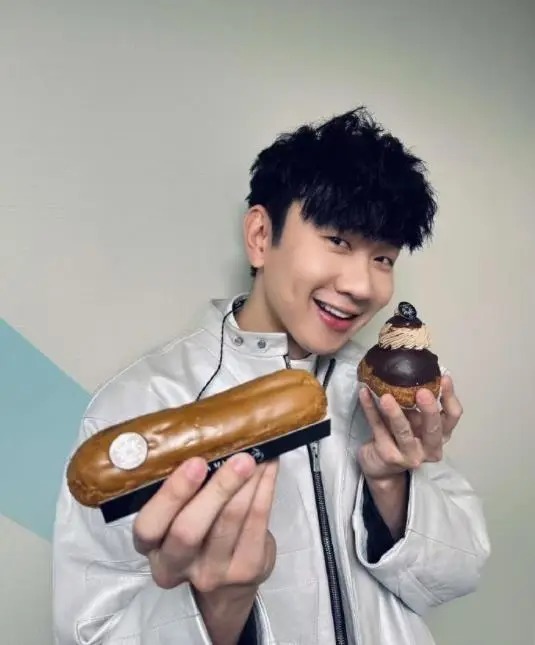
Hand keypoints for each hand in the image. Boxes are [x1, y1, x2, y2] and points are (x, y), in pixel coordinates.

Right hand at [132, 453, 278, 593]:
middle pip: (190, 530)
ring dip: (247, 483)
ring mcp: (212, 572)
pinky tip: (269, 468)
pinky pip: (257, 523)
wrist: (227, 583)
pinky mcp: (246, 570)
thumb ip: (183, 490)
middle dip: (218, 489)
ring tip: (257, 457)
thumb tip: (207, 439)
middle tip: (240, 459)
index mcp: (151, 546)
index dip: (172, 494)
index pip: (149, 526)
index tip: (196, 463)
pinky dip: (265, 490)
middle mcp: (175, 565)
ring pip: (230, 522)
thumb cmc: (198, 531)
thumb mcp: (177, 515)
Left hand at [357, 374, 462, 480]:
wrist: (381, 467)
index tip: (444, 378)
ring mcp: (408, 454)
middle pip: (433, 429)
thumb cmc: (402, 439)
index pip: (452, 417)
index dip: (450, 398)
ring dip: (395, 413)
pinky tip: (364, 394)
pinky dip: (370, 409)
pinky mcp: (387, 454)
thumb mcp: (416, 423)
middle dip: (429, 410)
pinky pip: (378, 428)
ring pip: (403, 432)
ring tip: (386, 396)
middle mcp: (429, 448)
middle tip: (422, 392)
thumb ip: (419, 405)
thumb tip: (416, 371)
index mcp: (440, 436)